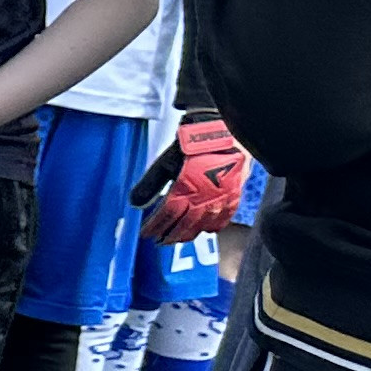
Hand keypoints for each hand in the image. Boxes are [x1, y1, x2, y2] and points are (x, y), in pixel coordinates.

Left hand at [144, 116, 250, 240]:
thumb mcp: (166, 161)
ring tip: (178, 238)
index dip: (156, 227)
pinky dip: (214, 227)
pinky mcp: (235, 194)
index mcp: (187, 188)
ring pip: (205, 225)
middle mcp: (206, 197)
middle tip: (160, 241)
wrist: (223, 129)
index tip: (146, 234)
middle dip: (171, 235)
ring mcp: (222, 198)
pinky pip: (225, 218)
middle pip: (186, 225)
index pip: (167, 215)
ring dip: (190, 234)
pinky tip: (206, 230)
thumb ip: (150, 184)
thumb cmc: (193, 143)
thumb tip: (135, 203)